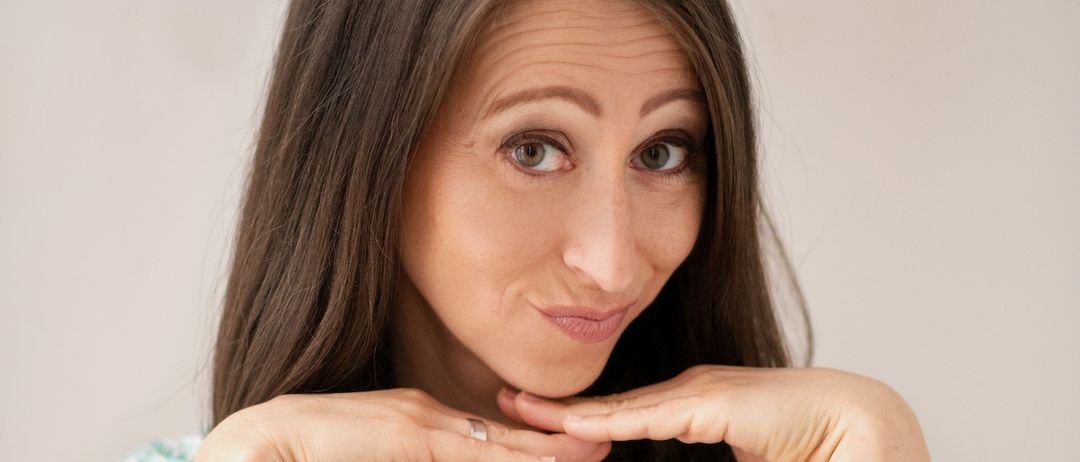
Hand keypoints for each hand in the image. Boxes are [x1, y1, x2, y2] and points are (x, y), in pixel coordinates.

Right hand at [195, 388, 609, 461]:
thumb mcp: (380, 451)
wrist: (266, 439)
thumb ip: (412, 454)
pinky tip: (545, 460)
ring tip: (592, 451)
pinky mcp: (411, 435)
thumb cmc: (313, 450)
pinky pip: (472, 451)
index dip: (531, 444)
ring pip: (499, 442)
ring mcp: (422, 422)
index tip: (569, 451)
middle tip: (603, 447)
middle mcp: (429, 416)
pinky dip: (512, 456)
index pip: (488, 436)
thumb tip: (432, 457)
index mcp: (422, 422)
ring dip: (547, 451)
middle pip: (504, 436)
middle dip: (555, 445)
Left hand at [497, 365, 929, 460]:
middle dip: (554, 411)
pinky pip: (642, 418)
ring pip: (614, 411)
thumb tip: (642, 456)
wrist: (863, 428)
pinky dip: (598, 422)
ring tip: (513, 409)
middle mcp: (687, 396)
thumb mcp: (732, 460)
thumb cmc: (809, 447)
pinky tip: (560, 422)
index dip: (575, 417)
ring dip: (564, 416)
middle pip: (608, 409)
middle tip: (500, 406)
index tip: (531, 418)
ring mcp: (695, 394)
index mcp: (692, 409)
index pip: (621, 416)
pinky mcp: (706, 400)